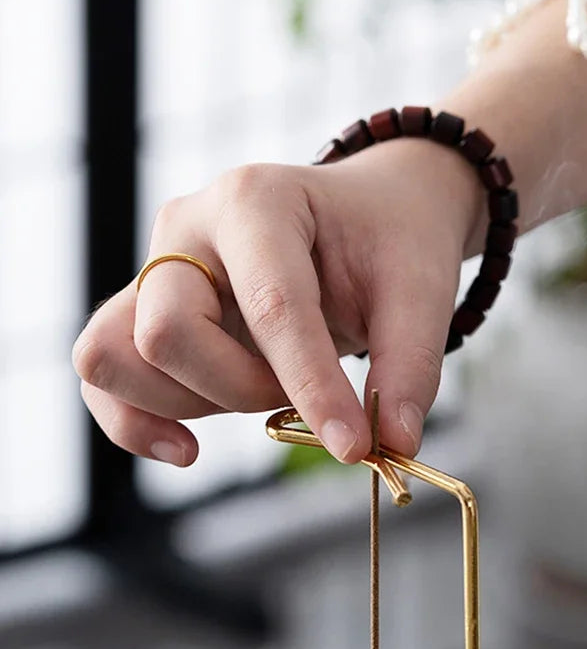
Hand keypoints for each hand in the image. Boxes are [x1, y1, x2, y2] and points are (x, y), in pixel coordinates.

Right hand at [72, 139, 482, 465]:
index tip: (353, 445)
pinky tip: (189, 447)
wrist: (365, 214)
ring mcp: (158, 266)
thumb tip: (395, 445)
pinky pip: (104, 374)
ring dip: (191, 404)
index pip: (271, 307)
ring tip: (261, 393)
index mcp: (259, 201)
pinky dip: (134, 422)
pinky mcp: (146, 309)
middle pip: (168, 332)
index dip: (311, 386)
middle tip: (302, 391)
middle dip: (244, 390)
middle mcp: (188, 225)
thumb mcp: (420, 293)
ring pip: (115, 356)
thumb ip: (409, 367)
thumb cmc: (390, 243)